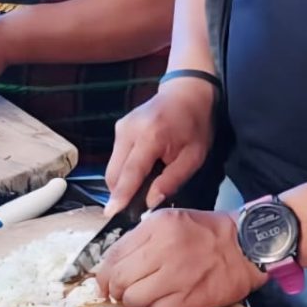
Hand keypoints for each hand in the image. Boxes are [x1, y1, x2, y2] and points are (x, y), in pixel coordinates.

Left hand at [95, 208, 266, 306]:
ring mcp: (177, 276)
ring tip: (138, 301)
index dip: (103, 274)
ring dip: (131, 304)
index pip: (115, 254)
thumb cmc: (204, 232)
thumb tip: (115, 263)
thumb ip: (142, 237)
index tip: (103, 283)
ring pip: (134, 299)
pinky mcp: (190, 299)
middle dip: (114, 291)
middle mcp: (163, 250)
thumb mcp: (169, 220)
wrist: (244, 247)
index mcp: (156, 227)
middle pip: (120, 279)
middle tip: (119, 294)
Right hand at [105, 79, 216, 215]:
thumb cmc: (196, 125)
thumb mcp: (194, 157)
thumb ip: (172, 180)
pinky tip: (143, 170)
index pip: (130, 172)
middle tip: (136, 207)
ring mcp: (121, 127)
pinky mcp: (119, 127)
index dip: (121, 195)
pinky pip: (116, 157)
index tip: (110, 214)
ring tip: (143, 187)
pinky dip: (125, 169)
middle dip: (121, 192)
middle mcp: (128, 130)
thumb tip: (150, 201)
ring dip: (123, 181)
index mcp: (150, 136)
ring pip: (112, 166)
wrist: (186, 92)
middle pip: (114, 172)